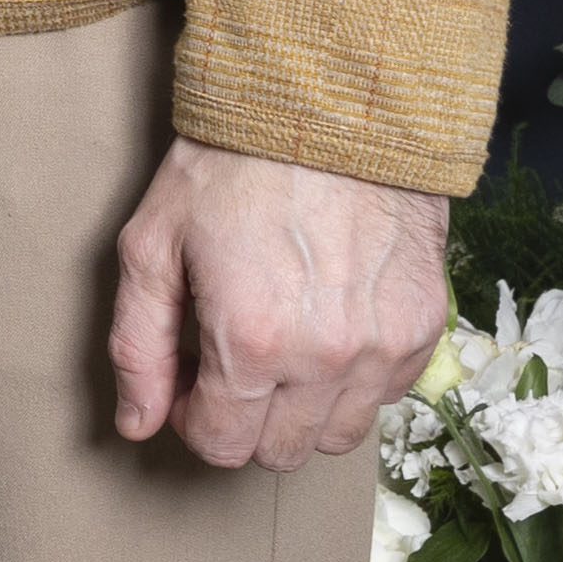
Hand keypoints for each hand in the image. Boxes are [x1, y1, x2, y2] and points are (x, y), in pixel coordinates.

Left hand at [108, 133, 448, 468]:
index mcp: (251, 344)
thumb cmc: (227, 169)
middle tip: (228, 365)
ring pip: (339, 436)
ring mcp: (384, 348)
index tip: (189, 382)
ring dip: (302, 411)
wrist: (326, 110)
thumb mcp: (151, 247)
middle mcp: (326, 360)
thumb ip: (138, 347)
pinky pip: (388, 395)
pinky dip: (354, 382)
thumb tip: (136, 424)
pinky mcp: (425, 328)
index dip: (195, 420)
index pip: (224, 445)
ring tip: (279, 351)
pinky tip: (325, 330)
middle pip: (282, 451)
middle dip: (245, 420)